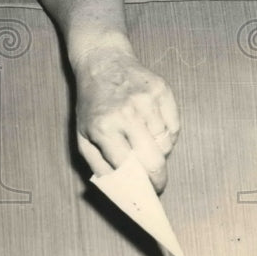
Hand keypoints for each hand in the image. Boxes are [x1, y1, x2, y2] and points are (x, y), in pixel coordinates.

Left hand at [73, 47, 179, 192]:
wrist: (102, 61)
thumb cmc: (92, 103)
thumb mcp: (82, 134)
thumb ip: (98, 165)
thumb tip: (121, 190)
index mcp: (104, 127)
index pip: (129, 167)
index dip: (142, 186)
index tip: (149, 194)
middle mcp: (127, 114)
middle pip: (154, 160)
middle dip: (158, 178)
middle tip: (157, 183)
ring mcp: (147, 101)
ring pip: (166, 143)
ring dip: (159, 150)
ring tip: (145, 141)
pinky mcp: (162, 91)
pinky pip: (175, 126)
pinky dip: (168, 134)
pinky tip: (153, 127)